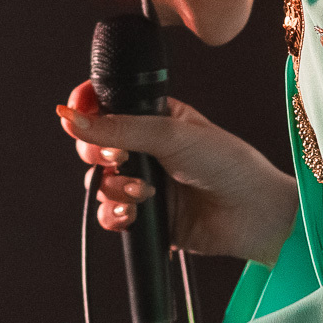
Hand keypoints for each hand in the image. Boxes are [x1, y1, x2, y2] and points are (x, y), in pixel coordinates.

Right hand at [58, 80, 295, 264]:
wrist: (251, 213)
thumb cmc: (226, 163)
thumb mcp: (171, 135)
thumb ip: (119, 126)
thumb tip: (71, 117)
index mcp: (154, 117)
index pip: (105, 106)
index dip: (86, 110)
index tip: (75, 115)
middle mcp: (145, 149)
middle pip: (94, 146)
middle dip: (97, 153)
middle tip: (119, 157)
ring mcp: (143, 183)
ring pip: (99, 183)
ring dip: (112, 188)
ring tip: (142, 192)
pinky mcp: (145, 216)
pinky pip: (109, 214)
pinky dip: (114, 215)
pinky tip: (133, 215)